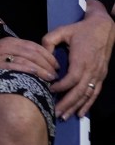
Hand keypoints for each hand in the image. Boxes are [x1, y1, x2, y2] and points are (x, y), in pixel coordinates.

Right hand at [0, 36, 58, 80]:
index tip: (57, 66)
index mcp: (10, 41)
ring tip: (51, 78)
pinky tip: (37, 78)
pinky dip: (28, 71)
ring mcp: (0, 54)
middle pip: (34, 52)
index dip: (48, 56)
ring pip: (27, 59)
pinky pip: (15, 66)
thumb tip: (41, 65)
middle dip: (48, 63)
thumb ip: (18, 55)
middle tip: (57, 74)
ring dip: (42, 69)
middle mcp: (6, 45)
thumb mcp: (2, 52)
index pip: (35, 46)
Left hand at [42, 4, 114, 119]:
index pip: (72, 79)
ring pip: (87, 95)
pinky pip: (95, 93)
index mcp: (82, 60)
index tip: (49, 90)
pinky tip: (81, 113)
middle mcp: (92, 70)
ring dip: (76, 107)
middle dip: (67, 103)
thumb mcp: (62, 30)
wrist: (103, 28)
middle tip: (55, 113)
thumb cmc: (80, 30)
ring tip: (65, 116)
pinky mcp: (101, 76)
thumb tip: (41, 54)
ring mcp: (98, 75)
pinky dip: (88, 104)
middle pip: (79, 91)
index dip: (61, 87)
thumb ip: (48, 40)